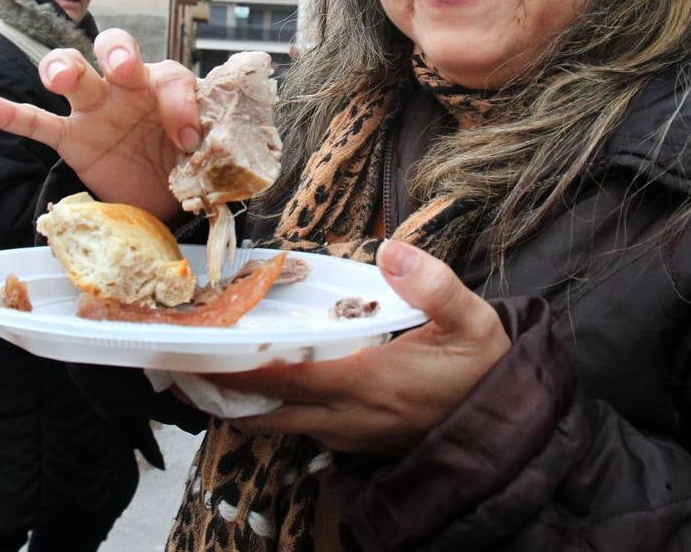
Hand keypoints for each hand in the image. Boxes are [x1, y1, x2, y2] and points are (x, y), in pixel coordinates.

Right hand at [0, 28, 198, 219]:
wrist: (161, 194)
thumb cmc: (184, 159)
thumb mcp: (204, 151)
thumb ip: (209, 142)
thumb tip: (216, 151)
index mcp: (165, 86)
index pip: (171, 76)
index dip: (181, 105)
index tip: (190, 139)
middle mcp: (127, 87)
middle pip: (115, 50)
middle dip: (118, 53)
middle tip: (124, 68)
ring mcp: (94, 109)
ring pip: (72, 72)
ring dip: (63, 67)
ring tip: (60, 77)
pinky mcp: (70, 137)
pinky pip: (33, 122)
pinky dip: (5, 113)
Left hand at [208, 240, 511, 455]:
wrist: (507, 428)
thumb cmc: (485, 370)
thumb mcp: (474, 321)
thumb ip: (434, 285)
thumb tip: (393, 249)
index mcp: (369, 383)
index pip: (287, 378)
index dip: (238, 369)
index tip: (196, 356)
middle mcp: (350, 418)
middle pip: (269, 410)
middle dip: (223, 392)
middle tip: (183, 367)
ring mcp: (352, 436)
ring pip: (282, 424)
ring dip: (244, 404)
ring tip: (209, 374)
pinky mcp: (358, 442)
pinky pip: (303, 429)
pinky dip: (274, 410)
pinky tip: (264, 387)